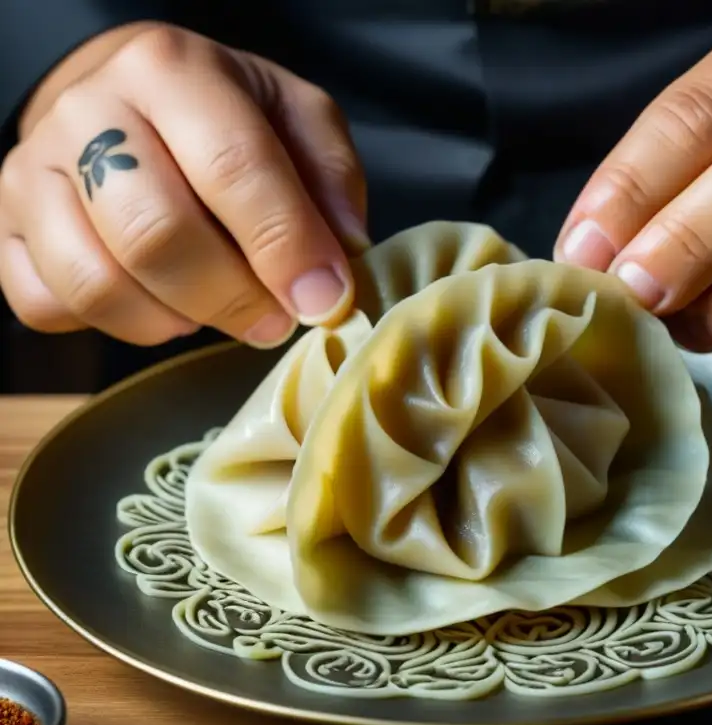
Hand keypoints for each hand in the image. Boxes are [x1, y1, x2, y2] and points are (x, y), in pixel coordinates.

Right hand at [0, 24, 367, 347]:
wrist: (125, 101)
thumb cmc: (224, 118)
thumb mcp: (296, 120)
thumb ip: (328, 181)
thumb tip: (337, 265)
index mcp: (173, 70)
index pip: (234, 168)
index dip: (286, 248)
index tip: (325, 301)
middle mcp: (89, 110)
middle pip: (157, 233)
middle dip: (233, 298)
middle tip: (275, 319)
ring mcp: (34, 170)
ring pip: (97, 281)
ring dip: (177, 320)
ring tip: (218, 310)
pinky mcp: (7, 226)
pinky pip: (49, 304)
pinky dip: (116, 324)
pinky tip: (159, 304)